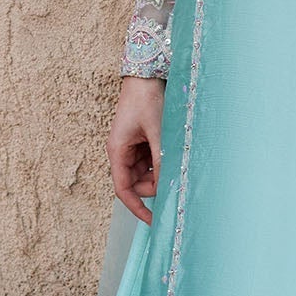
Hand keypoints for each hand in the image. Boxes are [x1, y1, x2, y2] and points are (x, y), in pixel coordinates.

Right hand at [108, 76, 166, 223]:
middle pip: (137, 183)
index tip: (153, 220)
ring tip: (177, 162)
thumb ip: (162, 159)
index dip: (137, 207)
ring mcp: (133, 147)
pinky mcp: (143, 141)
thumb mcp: (157, 132)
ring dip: (161, 173)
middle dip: (155, 186)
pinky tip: (175, 154)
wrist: (147, 75)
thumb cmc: (146, 99)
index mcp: (118, 151)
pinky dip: (163, 162)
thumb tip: (170, 184)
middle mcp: (123, 152)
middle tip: (176, 181)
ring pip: (147, 173)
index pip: (124, 189)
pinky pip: (152, 161)